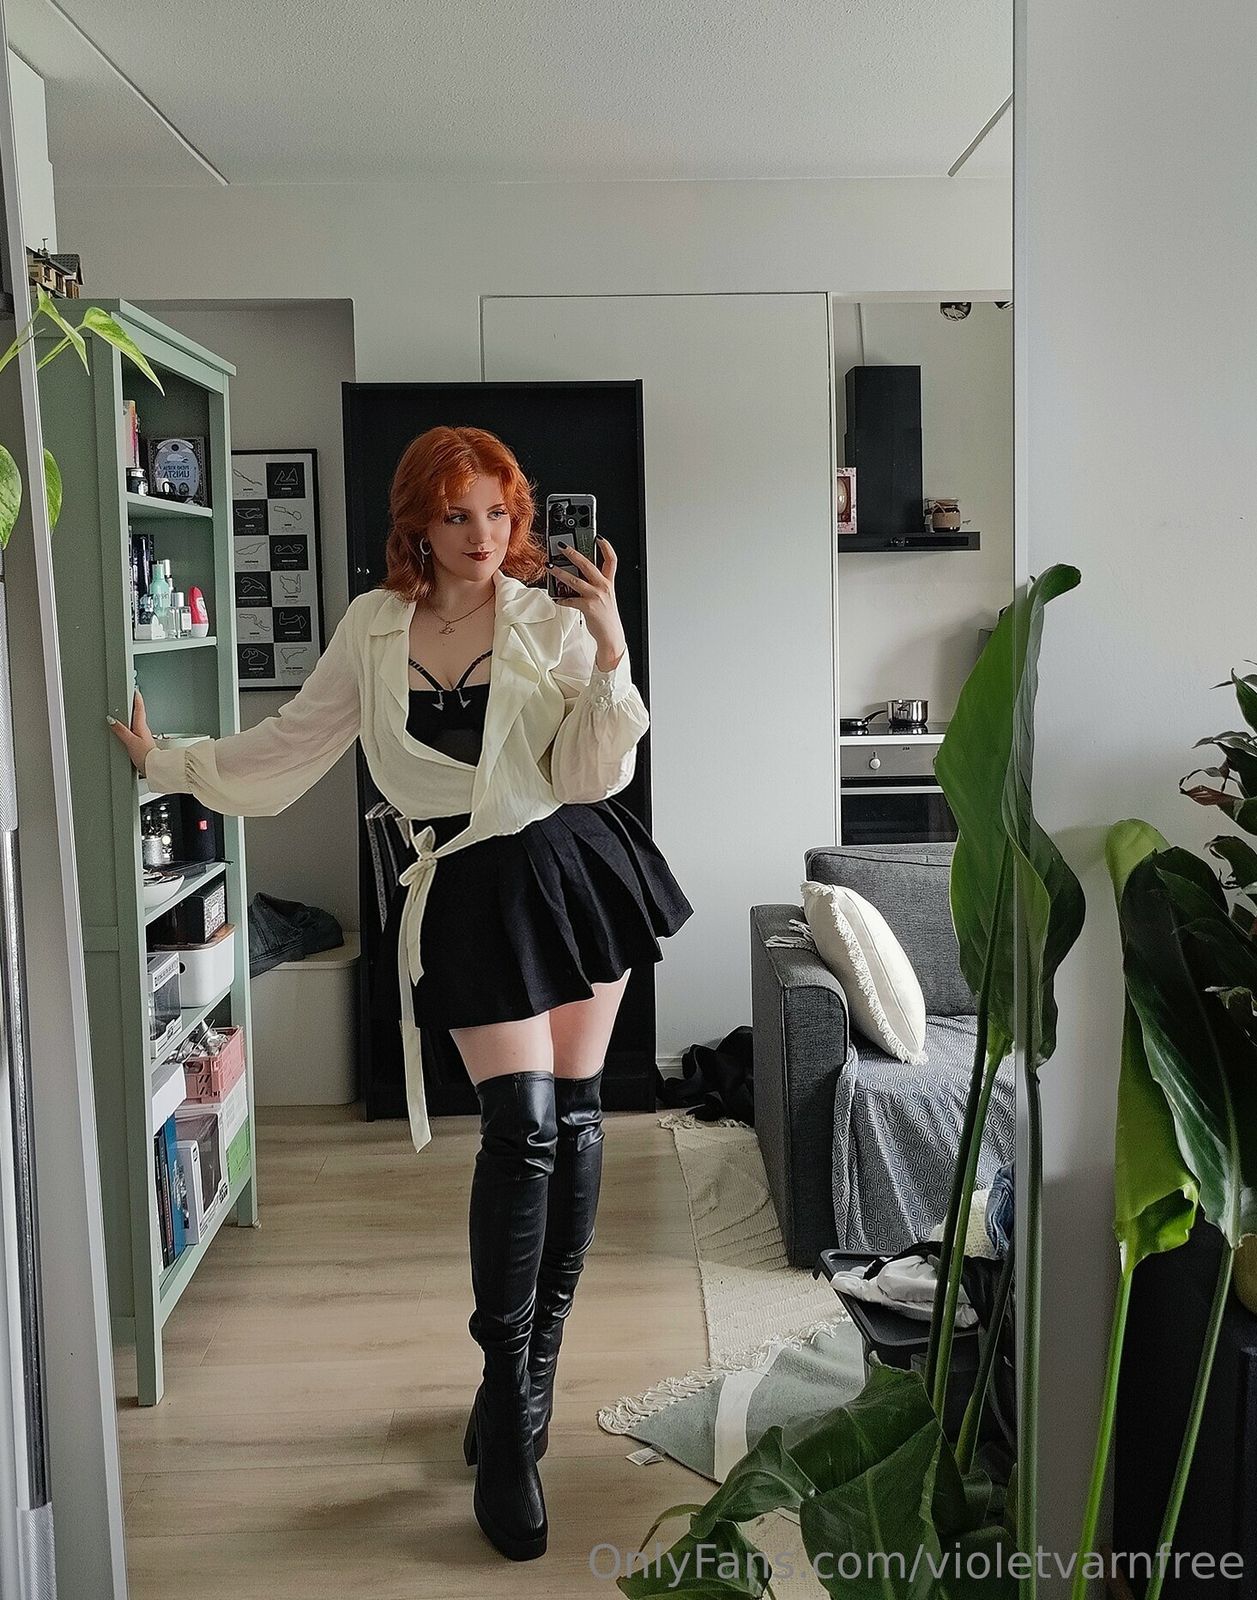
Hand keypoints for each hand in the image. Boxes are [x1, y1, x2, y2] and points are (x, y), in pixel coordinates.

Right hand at [107, 688, 156, 774]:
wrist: (153, 768)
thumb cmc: (145, 755)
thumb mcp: (130, 741)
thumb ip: (120, 731)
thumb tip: (112, 720)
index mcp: (141, 726)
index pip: (139, 708)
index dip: (137, 698)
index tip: (135, 690)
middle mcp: (143, 730)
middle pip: (138, 714)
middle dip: (134, 706)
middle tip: (130, 697)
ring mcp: (143, 736)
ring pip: (136, 723)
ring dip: (131, 717)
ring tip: (126, 711)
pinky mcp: (141, 744)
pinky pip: (135, 732)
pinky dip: (130, 728)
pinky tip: (126, 730)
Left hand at [548, 537, 627, 668]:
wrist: (611, 637)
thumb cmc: (606, 618)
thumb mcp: (605, 598)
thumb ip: (594, 585)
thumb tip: (575, 576)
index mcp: (609, 583)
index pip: (611, 560)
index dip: (606, 547)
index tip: (597, 537)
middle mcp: (604, 587)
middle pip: (588, 564)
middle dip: (573, 553)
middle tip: (561, 546)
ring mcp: (596, 597)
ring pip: (574, 580)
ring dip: (559, 572)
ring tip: (549, 566)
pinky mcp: (588, 607)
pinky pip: (570, 600)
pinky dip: (561, 599)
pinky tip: (556, 598)